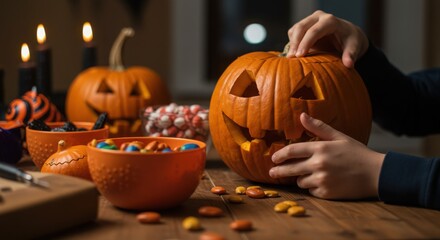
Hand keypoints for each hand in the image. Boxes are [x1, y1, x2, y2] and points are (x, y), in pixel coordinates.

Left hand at [269, 113, 384, 198]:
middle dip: (279, 171)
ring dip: (301, 179)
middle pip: (290, 169)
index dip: (280, 155)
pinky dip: (313, 188)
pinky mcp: (327, 193)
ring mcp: (322, 180)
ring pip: (300, 181)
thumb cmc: (357, 153)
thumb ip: (319, 127)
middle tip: (272, 173)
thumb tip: (301, 115)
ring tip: (309, 175)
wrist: (376, 174)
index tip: (273, 158)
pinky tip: (322, 183)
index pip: (292, 151)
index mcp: (320, 148)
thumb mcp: (339, 137)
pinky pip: (311, 191)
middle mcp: (318, 164)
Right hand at [287, 10, 368, 67]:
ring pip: (295, 29)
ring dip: (292, 44)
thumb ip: (351, 55)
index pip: (314, 31)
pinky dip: (292, 43)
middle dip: (295, 43)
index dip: (305, 43)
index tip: (300, 56)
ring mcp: (310, 20)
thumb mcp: (353, 47)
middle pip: (301, 28)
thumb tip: (349, 64)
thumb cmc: (350, 41)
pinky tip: (294, 54)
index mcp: (330, 21)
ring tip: (291, 58)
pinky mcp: (304, 25)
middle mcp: (319, 17)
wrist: (347, 34)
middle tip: (291, 58)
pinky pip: (293, 33)